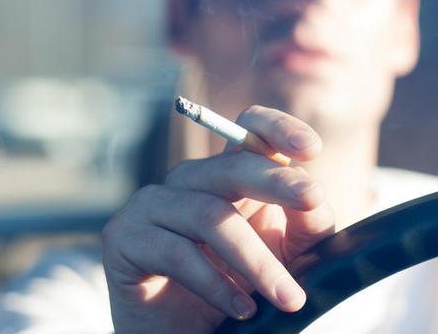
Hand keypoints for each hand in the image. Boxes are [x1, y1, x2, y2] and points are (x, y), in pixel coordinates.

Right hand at [101, 106, 332, 333]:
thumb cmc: (238, 289)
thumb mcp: (287, 255)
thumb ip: (306, 225)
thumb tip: (314, 199)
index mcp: (231, 175)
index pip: (250, 129)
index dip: (279, 129)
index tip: (311, 149)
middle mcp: (190, 180)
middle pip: (233, 165)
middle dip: (278, 182)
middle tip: (314, 200)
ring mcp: (153, 204)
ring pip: (210, 215)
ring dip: (256, 260)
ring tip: (288, 298)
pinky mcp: (123, 236)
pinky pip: (176, 253)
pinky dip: (215, 284)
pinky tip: (242, 308)